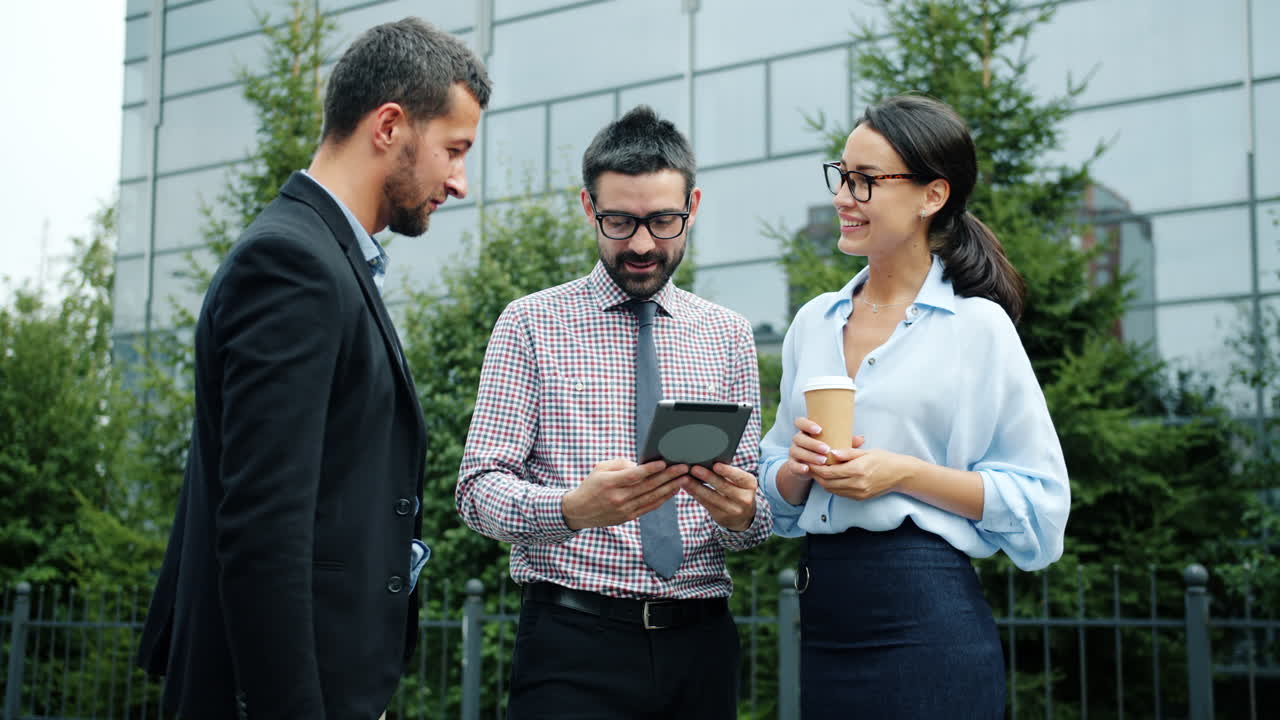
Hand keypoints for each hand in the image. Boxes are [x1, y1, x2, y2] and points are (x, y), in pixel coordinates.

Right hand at [562, 458, 688, 529]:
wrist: (579, 511)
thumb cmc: (591, 485)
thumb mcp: (600, 469)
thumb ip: (621, 464)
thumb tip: (641, 465)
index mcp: (609, 483)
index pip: (634, 475)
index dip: (650, 469)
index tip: (665, 462)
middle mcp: (618, 497)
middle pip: (648, 486)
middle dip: (668, 476)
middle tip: (683, 468)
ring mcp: (624, 509)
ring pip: (652, 497)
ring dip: (670, 487)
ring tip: (684, 478)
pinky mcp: (628, 517)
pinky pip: (649, 507)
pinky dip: (663, 499)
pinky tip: (673, 490)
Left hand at [680, 463, 757, 531]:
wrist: (744, 515)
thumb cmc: (738, 490)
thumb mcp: (741, 482)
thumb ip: (728, 472)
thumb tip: (707, 460)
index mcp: (750, 484)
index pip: (738, 476)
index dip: (727, 471)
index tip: (715, 465)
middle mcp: (744, 499)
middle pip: (723, 487)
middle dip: (707, 477)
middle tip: (694, 469)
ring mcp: (733, 510)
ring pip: (712, 497)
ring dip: (696, 487)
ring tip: (685, 478)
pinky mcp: (721, 517)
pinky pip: (706, 504)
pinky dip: (695, 495)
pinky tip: (687, 488)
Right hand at [774, 417, 865, 504]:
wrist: (809, 467)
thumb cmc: (824, 452)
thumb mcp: (833, 444)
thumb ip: (844, 441)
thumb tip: (861, 438)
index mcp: (805, 431)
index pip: (800, 422)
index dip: (807, 424)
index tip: (819, 430)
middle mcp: (797, 440)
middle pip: (799, 438)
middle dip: (812, 443)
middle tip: (826, 449)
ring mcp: (793, 452)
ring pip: (797, 451)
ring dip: (809, 456)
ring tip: (822, 461)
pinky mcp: (792, 465)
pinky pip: (793, 465)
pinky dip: (799, 467)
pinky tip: (807, 469)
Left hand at [809, 448, 917, 501]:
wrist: (900, 475)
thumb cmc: (884, 459)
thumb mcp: (866, 452)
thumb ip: (848, 453)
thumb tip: (831, 453)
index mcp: (857, 470)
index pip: (829, 472)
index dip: (816, 468)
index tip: (809, 461)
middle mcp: (857, 484)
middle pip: (827, 483)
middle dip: (816, 475)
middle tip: (809, 467)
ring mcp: (858, 493)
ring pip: (832, 490)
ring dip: (822, 482)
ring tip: (817, 472)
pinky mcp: (860, 498)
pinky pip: (840, 494)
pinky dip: (832, 487)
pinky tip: (830, 479)